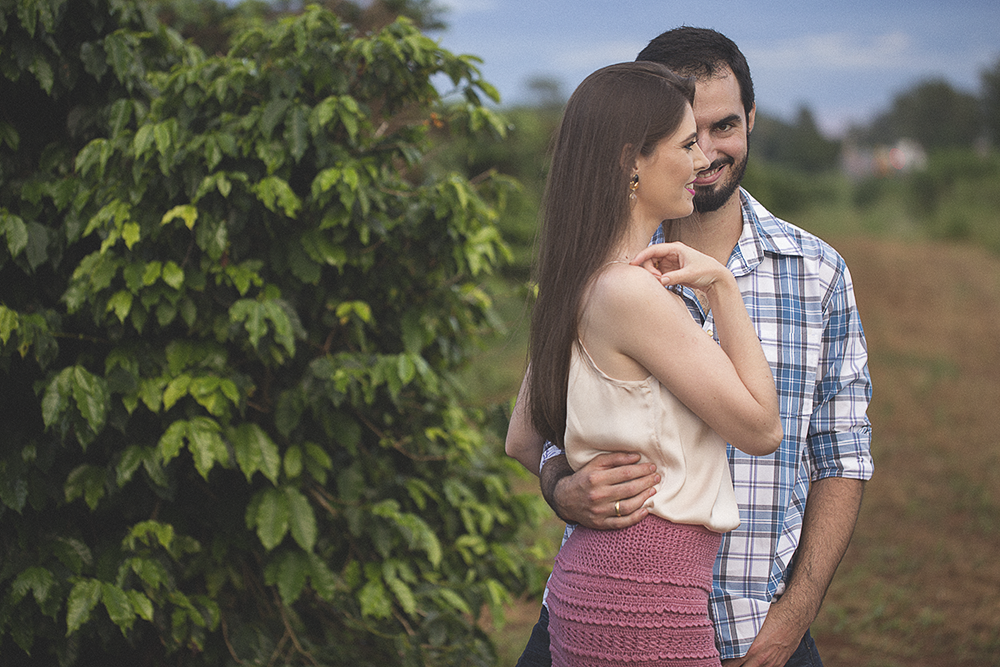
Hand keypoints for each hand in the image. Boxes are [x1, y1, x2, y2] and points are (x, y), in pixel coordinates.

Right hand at [542, 452, 658, 529]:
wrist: (565, 499)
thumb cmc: (584, 478)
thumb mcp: (595, 464)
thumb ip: (615, 458)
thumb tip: (636, 456)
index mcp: (595, 478)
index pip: (624, 473)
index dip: (641, 470)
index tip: (651, 467)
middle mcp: (597, 495)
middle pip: (628, 489)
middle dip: (646, 482)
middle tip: (656, 478)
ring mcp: (599, 511)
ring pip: (627, 506)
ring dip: (643, 498)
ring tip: (653, 491)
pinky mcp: (600, 523)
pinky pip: (621, 523)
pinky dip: (635, 517)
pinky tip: (645, 510)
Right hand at [631, 241, 728, 291]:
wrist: (716, 278)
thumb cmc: (707, 271)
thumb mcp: (690, 274)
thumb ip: (674, 277)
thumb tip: (660, 281)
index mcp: (676, 248)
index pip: (653, 249)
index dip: (641, 256)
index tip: (632, 263)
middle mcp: (671, 253)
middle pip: (651, 258)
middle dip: (649, 268)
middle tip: (657, 279)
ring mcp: (671, 262)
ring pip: (653, 266)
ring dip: (653, 274)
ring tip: (661, 282)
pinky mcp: (672, 270)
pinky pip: (658, 273)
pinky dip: (657, 278)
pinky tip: (662, 284)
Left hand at [720, 598, 806, 666]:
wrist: (795, 617)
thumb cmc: (772, 615)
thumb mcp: (751, 622)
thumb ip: (738, 631)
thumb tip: (724, 630)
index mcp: (751, 649)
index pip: (731, 665)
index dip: (723, 663)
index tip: (720, 660)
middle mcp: (761, 660)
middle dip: (734, 666)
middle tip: (728, 660)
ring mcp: (771, 664)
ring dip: (747, 666)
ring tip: (740, 661)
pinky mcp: (779, 664)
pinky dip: (759, 666)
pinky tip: (754, 661)